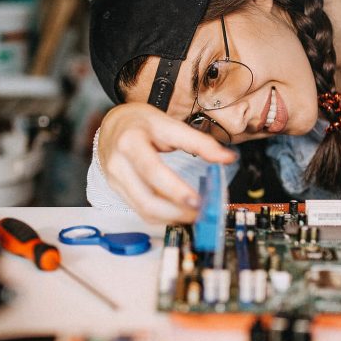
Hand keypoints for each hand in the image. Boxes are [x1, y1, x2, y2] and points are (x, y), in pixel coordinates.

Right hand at [98, 104, 236, 223]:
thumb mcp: (169, 124)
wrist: (112, 125)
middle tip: (202, 212)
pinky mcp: (118, 191)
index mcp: (130, 142)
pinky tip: (178, 213)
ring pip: (144, 210)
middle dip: (177, 211)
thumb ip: (199, 142)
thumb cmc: (141, 122)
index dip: (175, 189)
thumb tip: (228, 158)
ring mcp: (115, 181)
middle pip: (147, 199)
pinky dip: (162, 217)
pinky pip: (140, 211)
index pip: (153, 171)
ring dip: (172, 218)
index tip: (198, 201)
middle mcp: (119, 164)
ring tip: (194, 215)